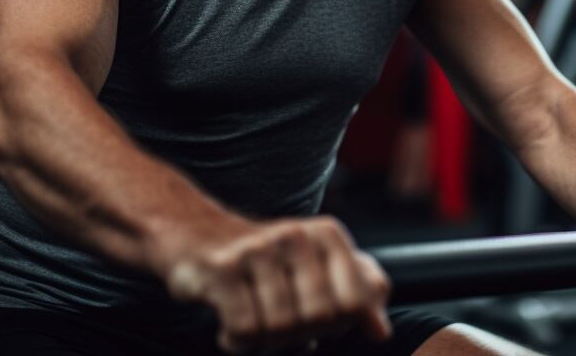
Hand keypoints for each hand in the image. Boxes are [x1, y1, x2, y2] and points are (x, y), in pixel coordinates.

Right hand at [162, 215, 391, 353]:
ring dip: (265, 340)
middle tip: (279, 323)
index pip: (355, 302)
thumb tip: (380, 331)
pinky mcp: (222, 269)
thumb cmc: (265, 261)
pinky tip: (230, 326)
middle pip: (320, 318)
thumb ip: (356, 295)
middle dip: (300, 335)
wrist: (194, 236)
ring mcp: (257, 250)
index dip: (338, 324)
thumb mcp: (317, 267)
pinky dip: (237, 340)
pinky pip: (245, 329)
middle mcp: (295, 236)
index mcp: (326, 235)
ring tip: (253, 321)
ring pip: (281, 328)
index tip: (317, 319)